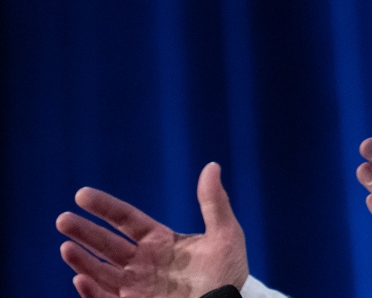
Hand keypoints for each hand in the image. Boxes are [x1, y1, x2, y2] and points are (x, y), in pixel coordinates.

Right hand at [56, 162, 248, 297]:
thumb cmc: (228, 273)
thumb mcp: (226, 235)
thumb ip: (214, 202)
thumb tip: (212, 166)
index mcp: (160, 241)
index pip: (126, 219)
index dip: (105, 207)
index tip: (82, 194)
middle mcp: (143, 263)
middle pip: (107, 244)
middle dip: (85, 232)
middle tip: (63, 219)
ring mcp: (137, 287)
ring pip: (102, 272)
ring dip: (83, 260)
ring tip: (66, 247)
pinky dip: (93, 292)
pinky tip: (81, 279)